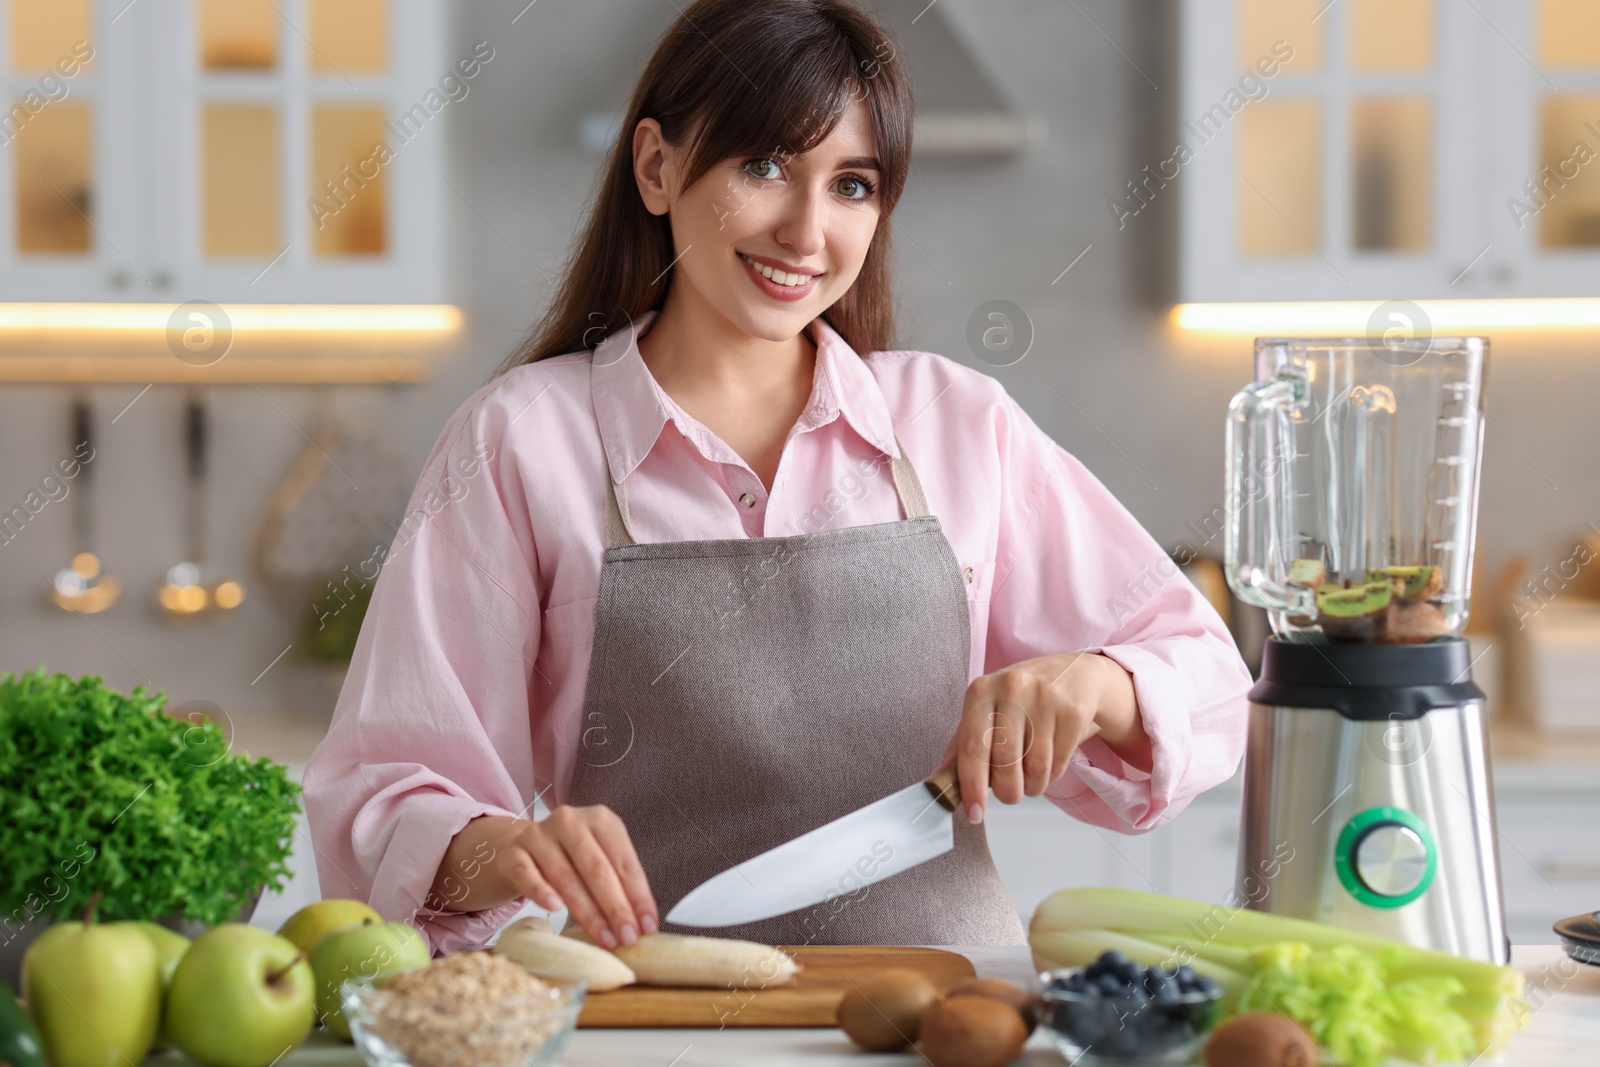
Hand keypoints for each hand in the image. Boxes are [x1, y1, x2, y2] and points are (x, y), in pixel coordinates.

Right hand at [432, 806, 657, 947]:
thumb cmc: (568, 858)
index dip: (638, 897)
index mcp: (601, 820)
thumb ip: (617, 885)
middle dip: (616, 908)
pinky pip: (527, 874)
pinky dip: (541, 891)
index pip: (624, 862)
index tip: (648, 926)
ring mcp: (539, 834)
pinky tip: (555, 909)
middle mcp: (570, 821)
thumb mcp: (597, 860)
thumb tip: (641, 924)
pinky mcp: (513, 852)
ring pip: (566, 877)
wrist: (519, 846)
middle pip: (598, 869)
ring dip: (587, 912)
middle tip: (628, 938)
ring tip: (603, 937)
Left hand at [941, 651, 1148, 822]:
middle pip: (1005, 763)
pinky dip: (1052, 775)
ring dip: (1033, 786)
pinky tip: (1050, 761)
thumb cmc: (1021, 699)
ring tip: (1031, 777)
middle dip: (1007, 791)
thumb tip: (940, 781)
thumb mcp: (987, 710)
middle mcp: (1012, 688)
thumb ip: (963, 744)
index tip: (975, 814)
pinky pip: (1059, 765)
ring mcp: (1045, 698)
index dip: (972, 786)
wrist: (1073, 673)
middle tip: (1010, 793)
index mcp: (981, 690)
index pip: (972, 747)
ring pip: (1035, 769)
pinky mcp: (1072, 711)